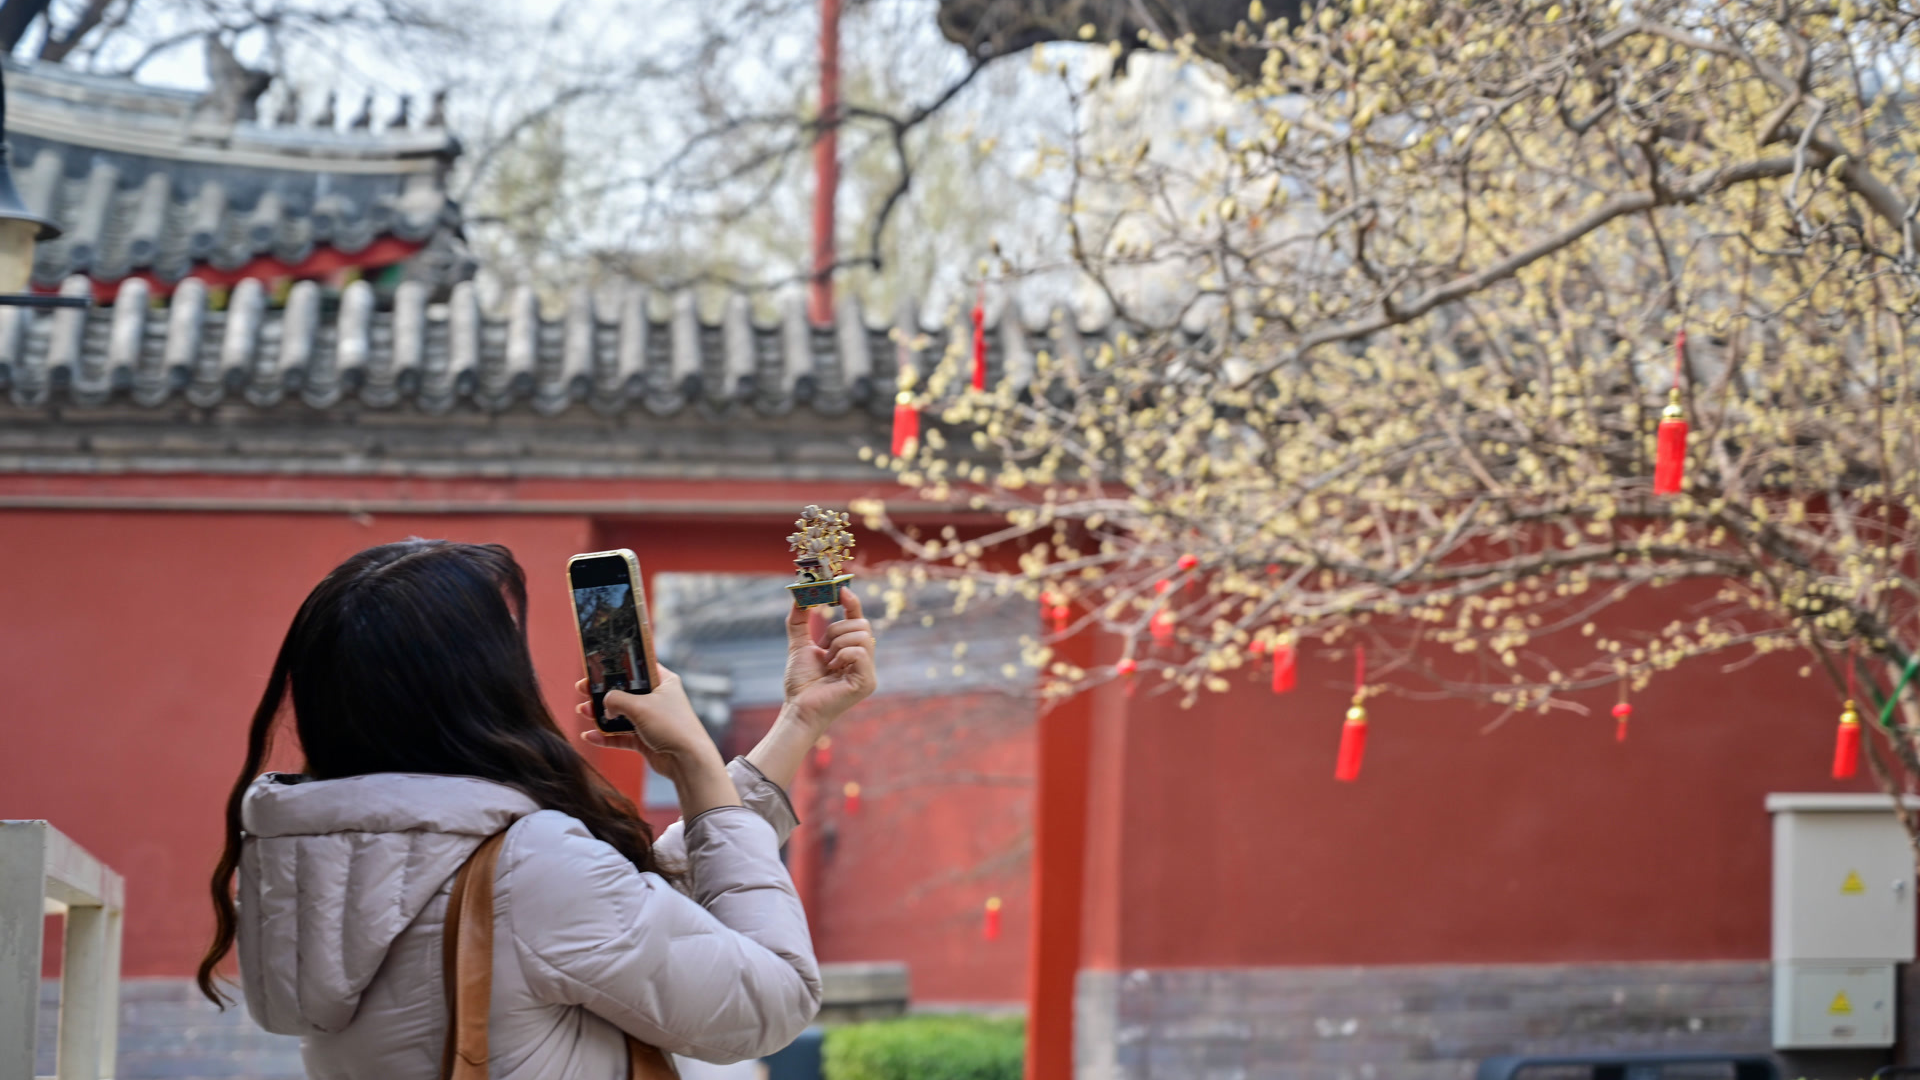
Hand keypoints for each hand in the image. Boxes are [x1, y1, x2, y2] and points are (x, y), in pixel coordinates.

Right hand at [574, 665, 724, 789]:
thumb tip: (604, 703)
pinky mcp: (645, 739)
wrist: (687, 760)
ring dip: (601, 714)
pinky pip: (621, 736)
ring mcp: (651, 720)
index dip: (617, 666)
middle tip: (582, 689)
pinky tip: (590, 736)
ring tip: (583, 711)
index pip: (638, 667)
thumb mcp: (639, 706)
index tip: (597, 667)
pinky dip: (606, 736)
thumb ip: (616, 699)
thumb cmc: (670, 726)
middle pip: (624, 692)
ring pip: (620, 714)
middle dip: (602, 692)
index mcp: (663, 682)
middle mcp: (657, 699)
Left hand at [783, 588, 877, 732]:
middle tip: (822, 647)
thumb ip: (799, 621)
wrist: (798, 707)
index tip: (842, 591)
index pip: (858, 621)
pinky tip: (833, 669)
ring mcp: (868, 673)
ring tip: (827, 662)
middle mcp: (865, 661)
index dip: (853, 604)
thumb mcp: (799, 645)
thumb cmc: (800, 682)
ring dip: (837, 644)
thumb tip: (799, 596)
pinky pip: (860, 653)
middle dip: (837, 630)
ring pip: (862, 636)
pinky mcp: (867, 682)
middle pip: (862, 625)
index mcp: (852, 652)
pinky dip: (842, 655)